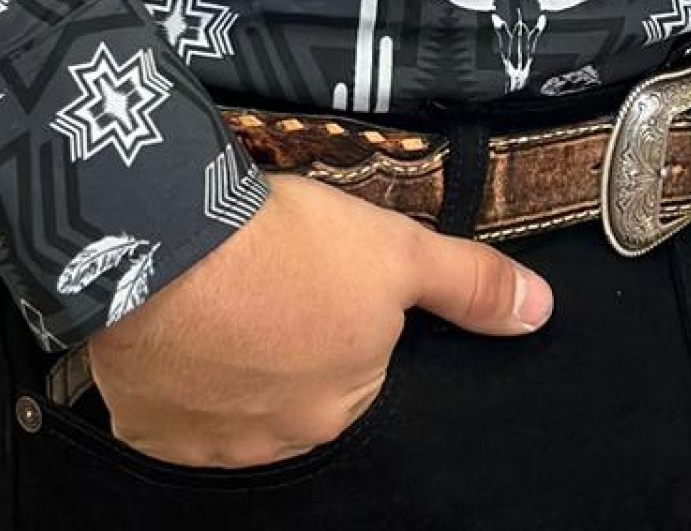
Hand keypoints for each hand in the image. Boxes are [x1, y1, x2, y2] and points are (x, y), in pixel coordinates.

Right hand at [84, 167, 551, 468]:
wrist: (168, 252)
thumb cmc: (286, 249)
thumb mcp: (396, 248)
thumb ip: (467, 283)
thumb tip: (540, 311)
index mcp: (344, 402)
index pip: (357, 363)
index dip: (342, 312)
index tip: (317, 274)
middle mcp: (283, 439)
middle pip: (296, 386)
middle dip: (287, 341)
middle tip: (268, 277)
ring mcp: (212, 441)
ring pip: (234, 400)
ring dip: (231, 359)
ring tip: (220, 294)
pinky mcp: (150, 429)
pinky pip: (171, 409)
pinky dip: (175, 374)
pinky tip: (177, 327)